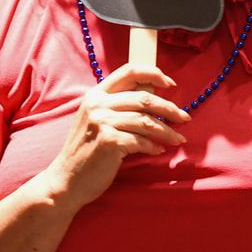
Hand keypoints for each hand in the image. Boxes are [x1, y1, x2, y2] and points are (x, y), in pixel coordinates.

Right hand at [45, 63, 190, 210]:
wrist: (66, 180)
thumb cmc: (87, 149)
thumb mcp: (97, 119)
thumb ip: (119, 104)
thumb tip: (153, 92)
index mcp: (96, 94)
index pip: (129, 71)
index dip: (153, 74)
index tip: (170, 84)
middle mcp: (98, 104)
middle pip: (144, 98)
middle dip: (169, 108)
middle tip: (184, 118)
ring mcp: (102, 122)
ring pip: (146, 120)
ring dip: (167, 131)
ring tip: (178, 139)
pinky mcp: (109, 142)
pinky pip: (140, 141)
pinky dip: (153, 146)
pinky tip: (158, 150)